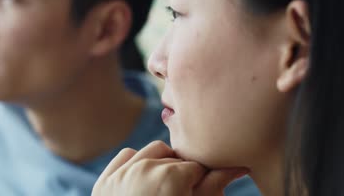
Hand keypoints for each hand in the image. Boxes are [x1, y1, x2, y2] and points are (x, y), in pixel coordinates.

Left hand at [92, 141, 249, 195]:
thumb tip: (239, 166)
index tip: (197, 193)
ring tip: (165, 186)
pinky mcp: (104, 182)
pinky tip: (144, 179)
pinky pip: (126, 156)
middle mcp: (144, 169)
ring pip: (152, 151)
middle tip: (181, 193)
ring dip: (162, 162)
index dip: (200, 181)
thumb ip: (215, 186)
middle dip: (182, 172)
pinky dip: (136, 162)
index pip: (197, 167)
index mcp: (170, 176)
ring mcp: (121, 174)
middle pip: (175, 159)